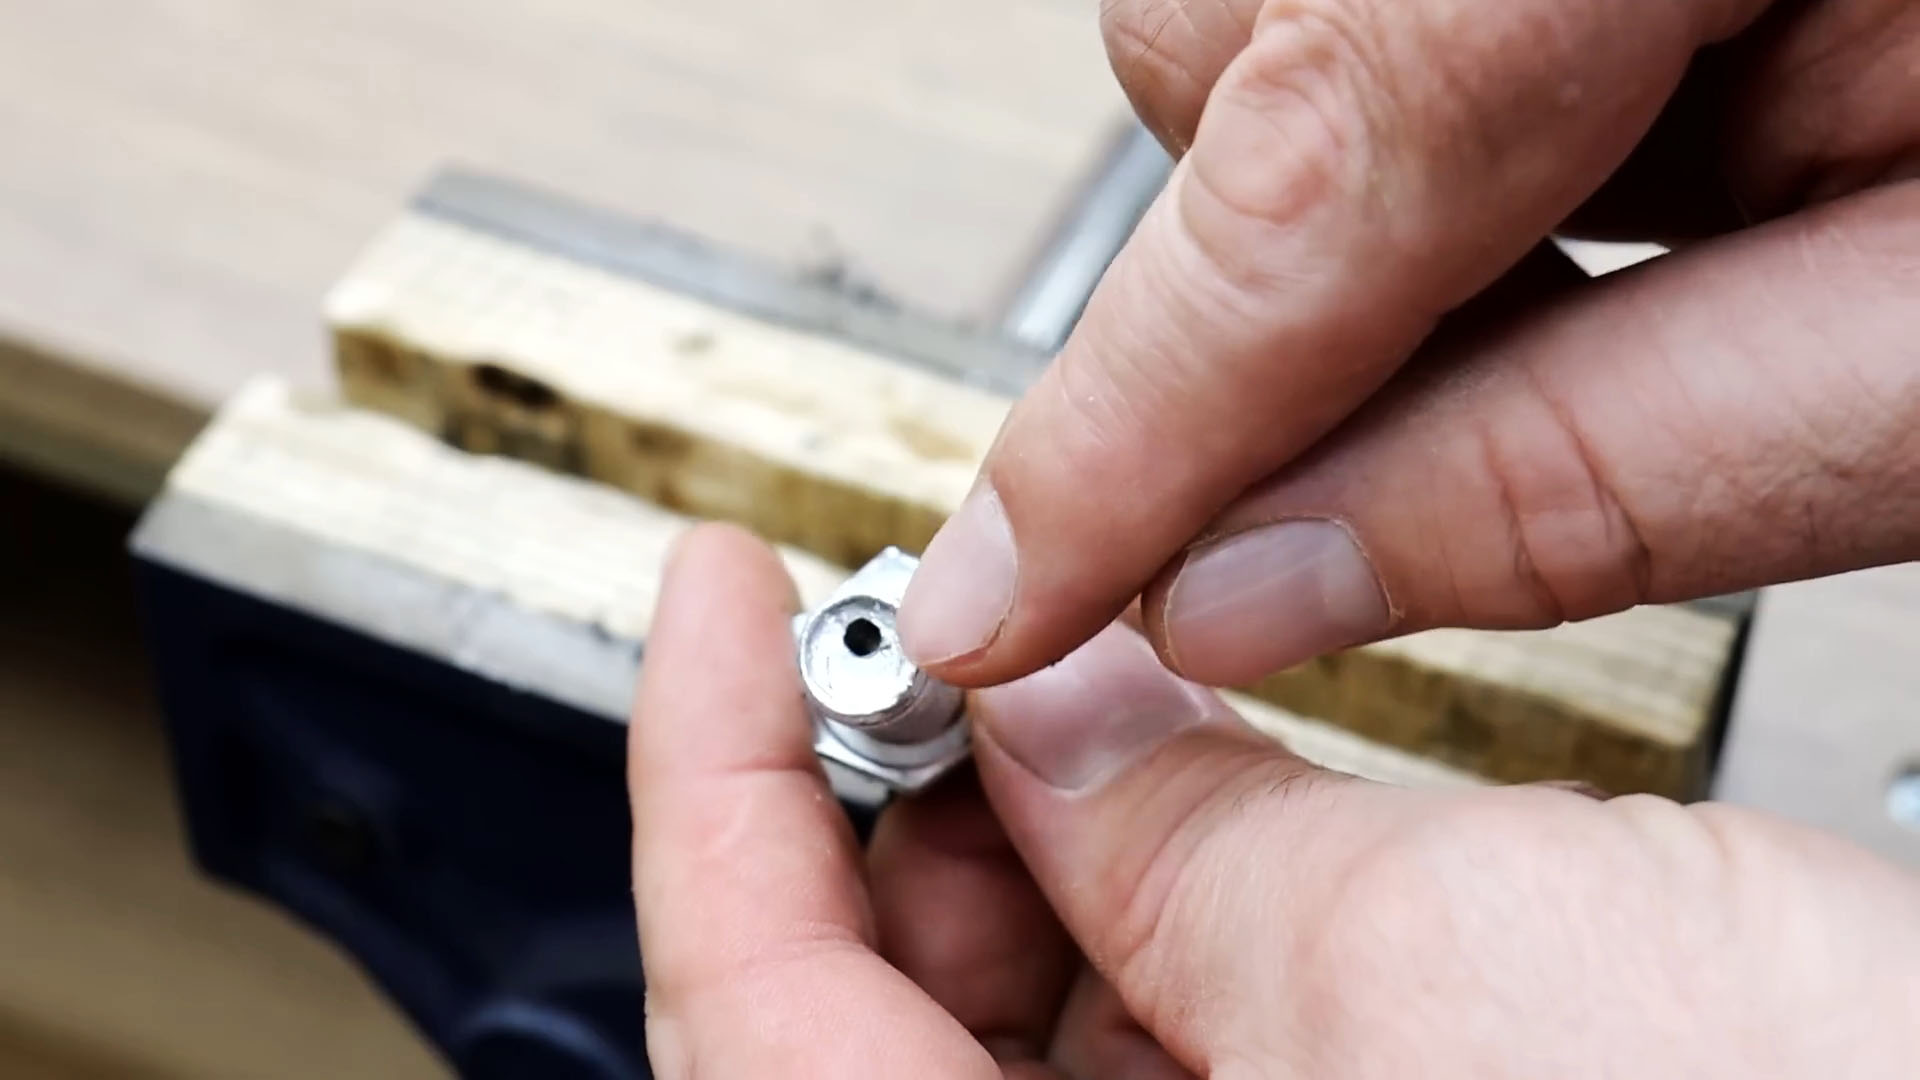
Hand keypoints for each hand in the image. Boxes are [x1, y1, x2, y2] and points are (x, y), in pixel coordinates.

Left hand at [631, 526, 1919, 1076]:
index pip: (751, 1011)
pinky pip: (1152, 1048)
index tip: (715, 599)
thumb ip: (1183, 836)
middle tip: (934, 632)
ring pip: (1004, 1032)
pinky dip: (1141, 904)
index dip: (705, 777)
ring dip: (1018, 841)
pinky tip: (1176, 790)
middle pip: (857, 1022)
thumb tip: (1053, 709)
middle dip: (884, 798)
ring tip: (1072, 689)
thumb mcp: (1426, 962)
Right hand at [897, 0, 1919, 687]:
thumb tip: (1278, 580)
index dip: (1125, 438)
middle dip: (1318, 234)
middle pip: (1215, 53)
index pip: (1298, 193)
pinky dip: (1450, 62)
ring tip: (1658, 138)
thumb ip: (1605, 464)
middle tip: (1561, 276)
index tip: (1007, 596)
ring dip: (1400, 142)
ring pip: (1254, 5)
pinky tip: (1637, 59)